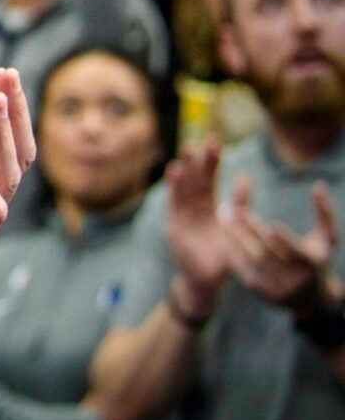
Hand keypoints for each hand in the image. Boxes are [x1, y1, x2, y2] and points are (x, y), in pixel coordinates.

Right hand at [163, 139, 229, 309]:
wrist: (205, 280)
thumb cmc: (222, 257)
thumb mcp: (235, 229)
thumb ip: (240, 204)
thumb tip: (246, 176)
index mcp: (208, 207)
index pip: (209, 178)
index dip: (211, 160)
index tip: (214, 140)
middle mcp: (192, 207)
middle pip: (193, 179)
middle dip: (195, 160)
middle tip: (198, 140)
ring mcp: (181, 215)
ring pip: (182, 187)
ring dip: (184, 168)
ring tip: (187, 150)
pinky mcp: (173, 225)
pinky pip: (173, 202)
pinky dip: (173, 187)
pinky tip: (174, 171)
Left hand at [224, 176, 337, 319]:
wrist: (311, 301)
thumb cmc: (319, 260)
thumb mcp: (327, 239)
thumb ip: (324, 212)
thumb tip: (317, 184)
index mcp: (311, 264)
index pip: (296, 253)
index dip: (285, 241)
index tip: (273, 225)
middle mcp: (292, 278)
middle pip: (267, 253)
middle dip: (249, 231)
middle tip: (232, 209)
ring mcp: (274, 287)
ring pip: (250, 260)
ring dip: (234, 237)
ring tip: (223, 216)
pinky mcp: (259, 290)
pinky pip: (241, 268)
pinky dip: (232, 249)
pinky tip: (224, 232)